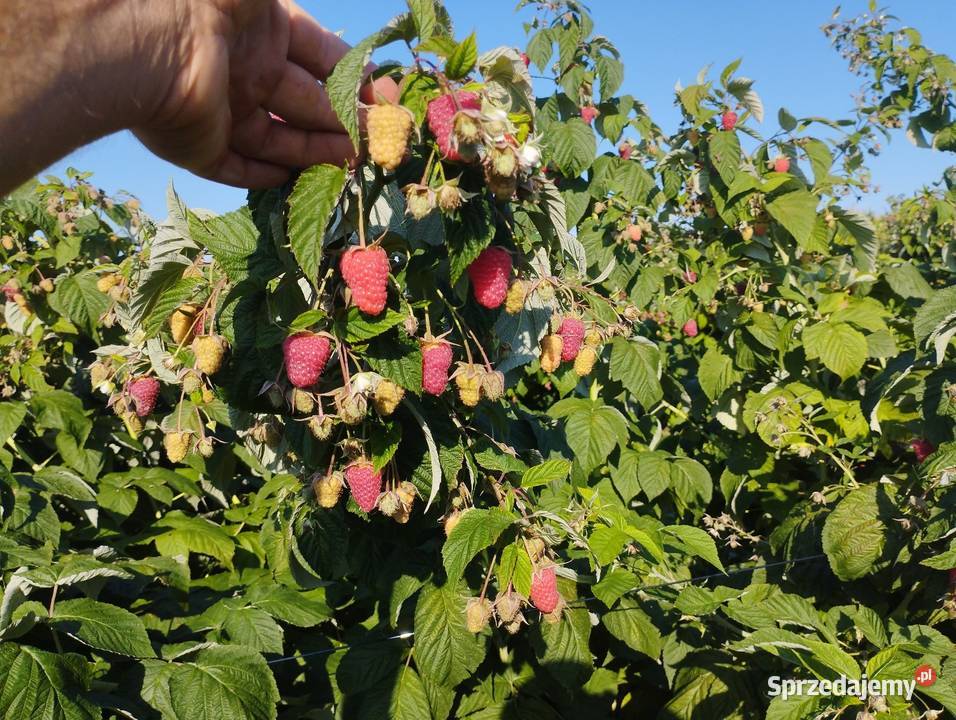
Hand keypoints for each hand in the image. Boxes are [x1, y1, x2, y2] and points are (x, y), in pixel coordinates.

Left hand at [134, 0, 396, 187]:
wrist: (154, 41)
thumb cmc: (215, 6)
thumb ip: (314, 29)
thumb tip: (363, 61)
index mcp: (262, 30)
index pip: (320, 56)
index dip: (354, 76)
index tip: (384, 99)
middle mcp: (244, 70)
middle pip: (306, 103)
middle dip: (346, 121)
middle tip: (381, 141)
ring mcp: (222, 112)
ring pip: (279, 140)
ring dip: (319, 153)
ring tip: (357, 164)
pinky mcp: (202, 149)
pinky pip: (239, 169)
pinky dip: (267, 178)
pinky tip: (299, 182)